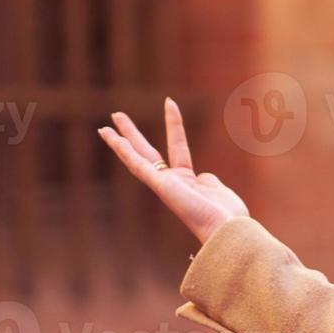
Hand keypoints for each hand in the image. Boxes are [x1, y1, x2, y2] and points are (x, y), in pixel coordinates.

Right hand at [98, 98, 249, 244]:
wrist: (227, 229)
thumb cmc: (227, 215)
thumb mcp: (218, 190)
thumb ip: (208, 181)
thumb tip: (204, 176)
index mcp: (187, 181)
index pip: (176, 148)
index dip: (174, 125)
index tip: (169, 103)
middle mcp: (171, 183)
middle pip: (148, 152)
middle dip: (132, 134)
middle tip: (116, 115)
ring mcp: (164, 185)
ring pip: (137, 159)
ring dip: (121, 141)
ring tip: (106, 125)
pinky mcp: (160, 187)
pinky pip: (139, 167)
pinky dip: (125, 152)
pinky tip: (113, 139)